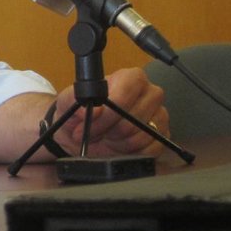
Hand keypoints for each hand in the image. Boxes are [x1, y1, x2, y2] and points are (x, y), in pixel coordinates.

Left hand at [53, 67, 169, 156]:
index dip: (110, 110)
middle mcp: (150, 94)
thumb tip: (90, 110)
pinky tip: (117, 146)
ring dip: (117, 142)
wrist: (82, 132)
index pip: (128, 90)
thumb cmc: (79, 112)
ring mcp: (159, 116)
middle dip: (109, 129)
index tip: (92, 120)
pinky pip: (150, 150)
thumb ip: (76, 101)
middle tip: (93, 132)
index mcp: (130, 78)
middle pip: (135, 117)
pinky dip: (129, 152)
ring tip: (104, 137)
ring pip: (142, 135)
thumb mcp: (69, 102)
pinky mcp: (161, 138)